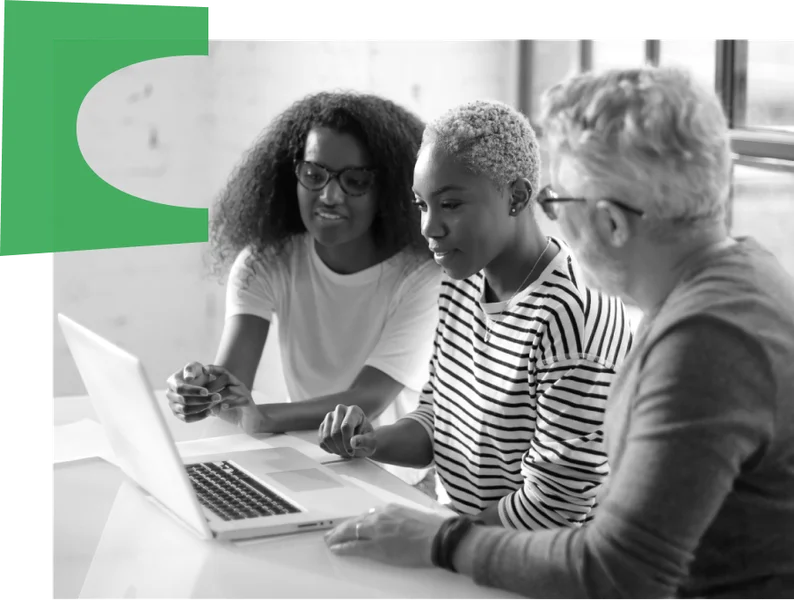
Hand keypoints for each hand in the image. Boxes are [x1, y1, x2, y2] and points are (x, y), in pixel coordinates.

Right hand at [166, 361, 225, 422]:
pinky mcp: (178, 414)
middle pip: (184, 401)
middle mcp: (170, 394)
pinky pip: (187, 419)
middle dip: (201, 400)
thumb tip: (188, 378)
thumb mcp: (195, 366)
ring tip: (215, 403)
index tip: (207, 391)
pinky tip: (210, 412)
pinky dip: (199, 416)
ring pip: (185, 410)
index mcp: (172, 382)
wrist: (202, 382)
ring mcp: (173, 405)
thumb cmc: (198, 372)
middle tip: (217, 397)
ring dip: (201, 408)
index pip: (180, 389)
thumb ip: (191, 369)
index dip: (193, 391)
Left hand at [204, 365, 267, 434]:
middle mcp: (238, 386)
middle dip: (213, 384)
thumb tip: (195, 399)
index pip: (222, 371)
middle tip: (203, 392)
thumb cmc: (232, 412)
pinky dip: (231, 403)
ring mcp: (244, 394)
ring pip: (232, 389)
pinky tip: (223, 407)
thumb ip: (209, 400)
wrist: (250, 422)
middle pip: (226, 377)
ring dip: (220, 395)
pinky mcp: (249, 404)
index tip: (203, 369)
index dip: (213, 369)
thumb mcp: (218, 404)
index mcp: (231, 383)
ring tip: (211, 401)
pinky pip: (241, 401)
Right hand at [318, 404, 375, 458]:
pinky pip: (321, 441)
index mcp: (354, 410)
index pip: (346, 426)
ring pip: (326, 437)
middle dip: (341, 447)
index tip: (351, 451)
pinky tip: (337, 449)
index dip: (347, 442)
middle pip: (335, 432)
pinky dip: (329, 449)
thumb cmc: (366, 439)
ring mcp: (330, 417)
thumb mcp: (371, 442)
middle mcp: (340, 410)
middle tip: (348, 454)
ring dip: (335, 449)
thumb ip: (364, 441)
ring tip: (344, 452)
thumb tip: (353, 442)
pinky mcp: (323, 425)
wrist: (360, 439)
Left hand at [324, 504, 446, 567]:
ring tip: (330, 539)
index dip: (358, 521)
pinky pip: (354, 546)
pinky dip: (343, 547)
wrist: (438, 539)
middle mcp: (381, 516)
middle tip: (333, 532)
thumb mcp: (415, 515)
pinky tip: (336, 549)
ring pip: (351, 531)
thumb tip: (399, 523)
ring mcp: (377, 532)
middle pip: (356, 521)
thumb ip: (402, 517)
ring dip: (339, 535)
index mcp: (391, 508)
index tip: (353, 524)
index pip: (368, 514)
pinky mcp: (376, 547)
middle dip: (343, 527)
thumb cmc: (434, 528)